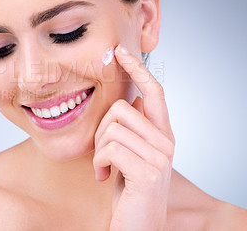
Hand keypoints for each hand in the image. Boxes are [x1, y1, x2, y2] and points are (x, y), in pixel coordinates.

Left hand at [93, 44, 174, 230]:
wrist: (135, 225)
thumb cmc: (129, 187)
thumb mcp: (131, 153)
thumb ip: (137, 128)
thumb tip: (137, 99)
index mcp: (161, 134)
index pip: (154, 91)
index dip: (137, 69)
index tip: (120, 51)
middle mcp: (166, 141)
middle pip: (123, 108)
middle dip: (102, 130)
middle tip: (103, 154)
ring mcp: (160, 157)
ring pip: (113, 128)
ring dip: (99, 151)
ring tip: (105, 168)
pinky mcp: (148, 172)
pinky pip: (110, 149)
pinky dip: (99, 164)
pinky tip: (105, 178)